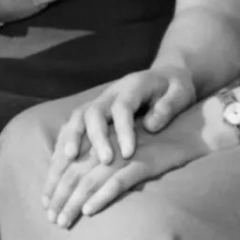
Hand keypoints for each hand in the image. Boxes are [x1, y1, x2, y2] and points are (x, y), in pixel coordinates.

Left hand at [43, 112, 217, 228]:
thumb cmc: (157, 142)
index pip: (70, 162)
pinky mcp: (143, 164)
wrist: (190, 130)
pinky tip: (90, 211)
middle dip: (59, 197)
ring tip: (62, 221)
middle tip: (50, 218)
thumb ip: (105, 158)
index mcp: (101, 140)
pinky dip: (102, 197)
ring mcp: (124, 155)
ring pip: (90, 180)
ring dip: (73, 203)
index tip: (45, 203)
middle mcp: (108, 146)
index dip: (55, 183)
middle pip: (74, 173)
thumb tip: (82, 182)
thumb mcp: (126, 146)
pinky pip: (118, 182)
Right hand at [44, 66, 195, 181]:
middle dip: (96, 137)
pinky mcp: (92, 112)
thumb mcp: (181, 92)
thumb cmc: (175, 88)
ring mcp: (99, 101)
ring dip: (70, 140)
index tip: (127, 153)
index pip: (123, 108)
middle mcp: (111, 93)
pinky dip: (63, 143)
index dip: (123, 130)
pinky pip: (72, 126)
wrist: (164, 76)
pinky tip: (58, 163)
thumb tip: (151, 125)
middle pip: (94, 112)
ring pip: (77, 118)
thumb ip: (169, 106)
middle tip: (104, 161)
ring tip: (66, 163)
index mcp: (133, 86)